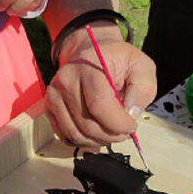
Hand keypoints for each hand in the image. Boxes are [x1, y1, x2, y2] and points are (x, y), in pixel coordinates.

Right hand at [45, 29, 156, 146]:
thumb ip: (143, 90)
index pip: (100, 105)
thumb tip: (130, 114)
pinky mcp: (49, 107)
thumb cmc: (116, 60)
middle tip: (124, 132)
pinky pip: (65, 135)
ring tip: (111, 132)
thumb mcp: (141, 66)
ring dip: (98, 141)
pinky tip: (97, 134)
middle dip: (111, 135)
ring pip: (76, 134)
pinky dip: (84, 141)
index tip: (131, 126)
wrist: (90, 52)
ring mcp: (54, 95)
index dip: (118, 123)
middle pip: (87, 124)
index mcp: (90, 68)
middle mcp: (66, 80)